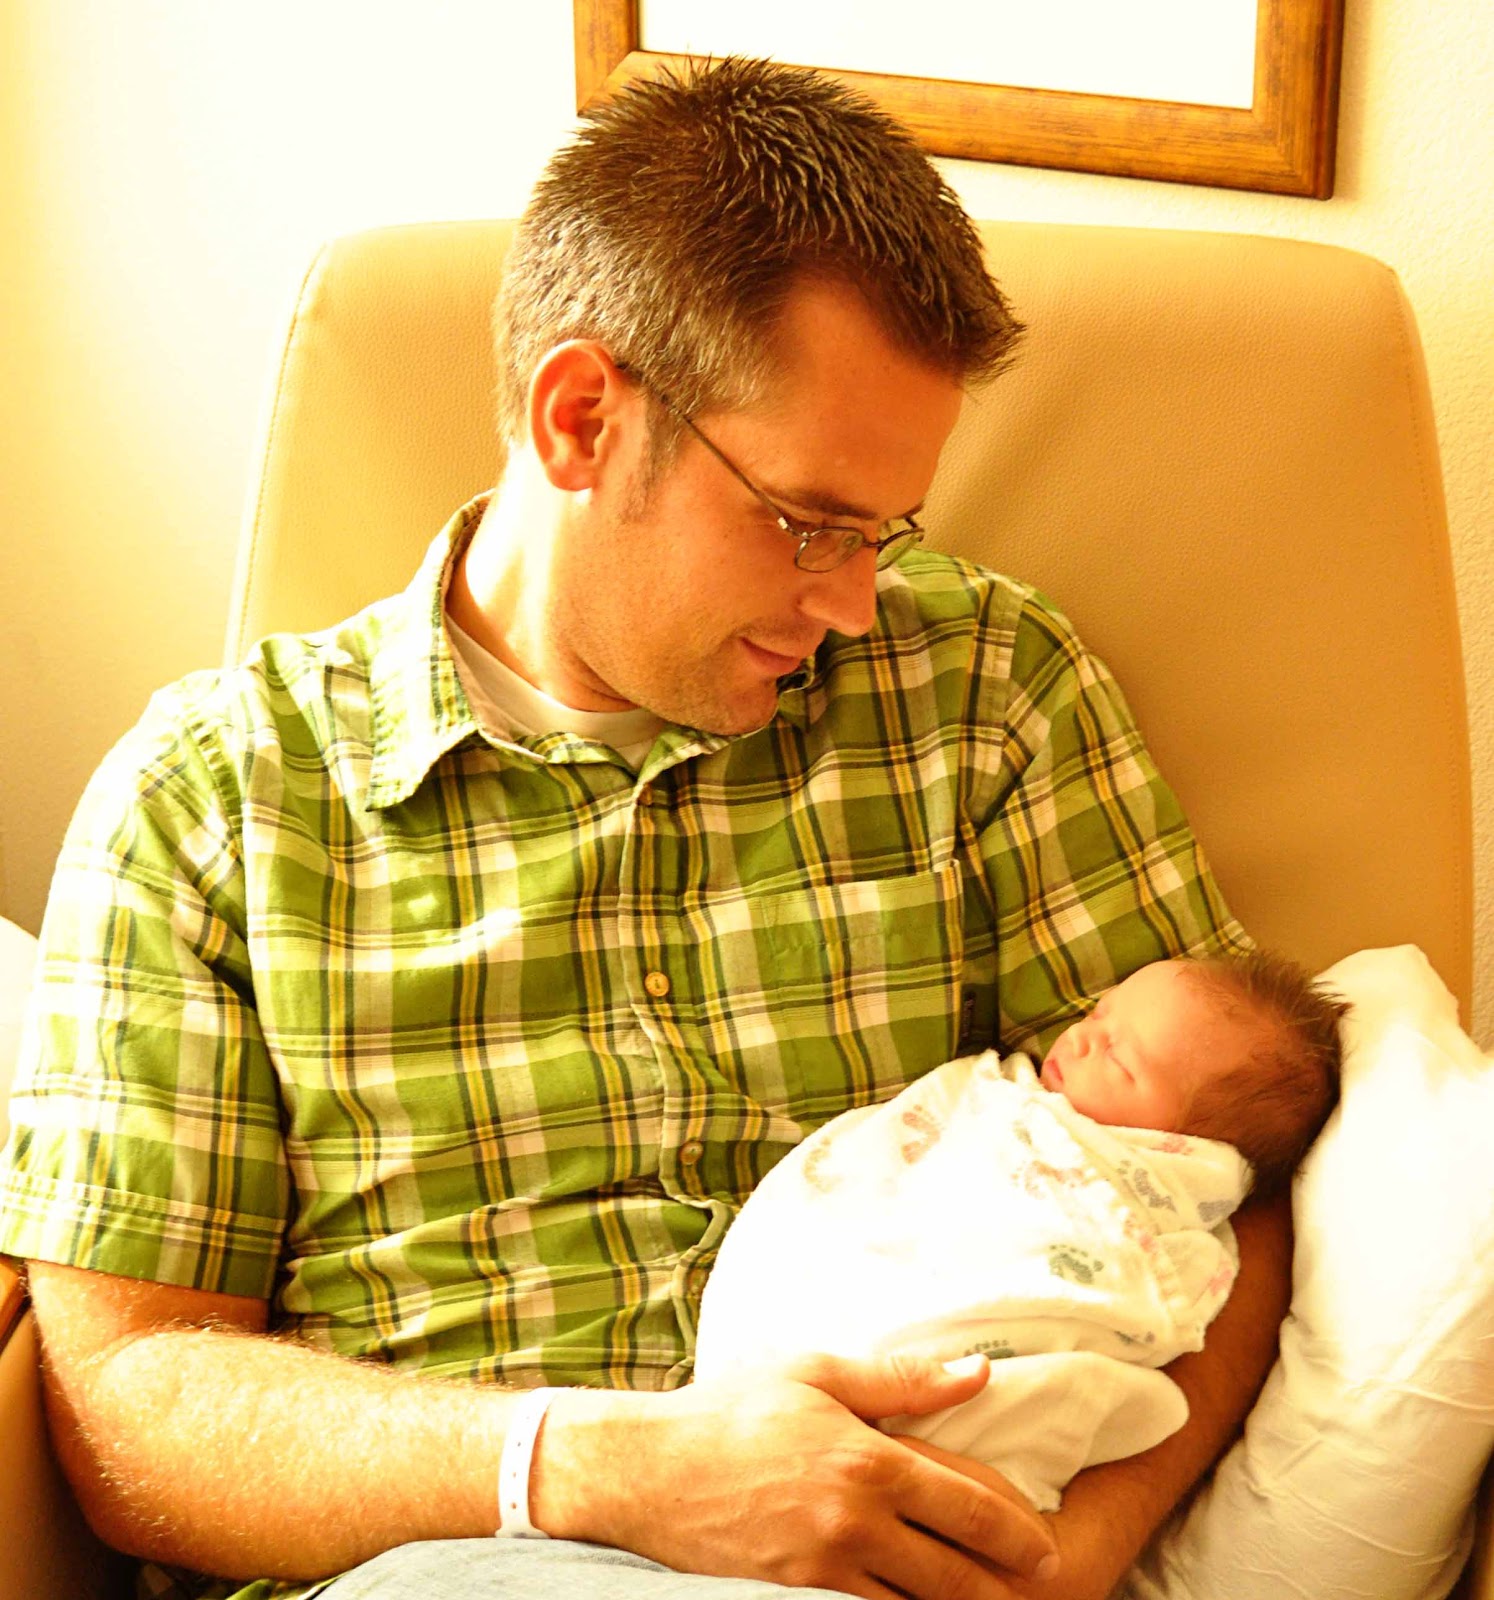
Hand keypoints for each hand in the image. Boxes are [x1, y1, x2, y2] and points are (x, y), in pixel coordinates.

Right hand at [533, 1352, 1058, 1599]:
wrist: (653, 1468)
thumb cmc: (735, 1407)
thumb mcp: (819, 1372)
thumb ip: (903, 1378)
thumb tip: (978, 1373)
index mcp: (868, 1459)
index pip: (968, 1505)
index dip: (1017, 1531)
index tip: (1046, 1546)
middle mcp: (856, 1520)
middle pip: (955, 1571)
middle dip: (1004, 1583)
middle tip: (1038, 1582)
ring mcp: (827, 1565)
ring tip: (991, 1598)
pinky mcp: (801, 1590)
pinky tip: (920, 1599)